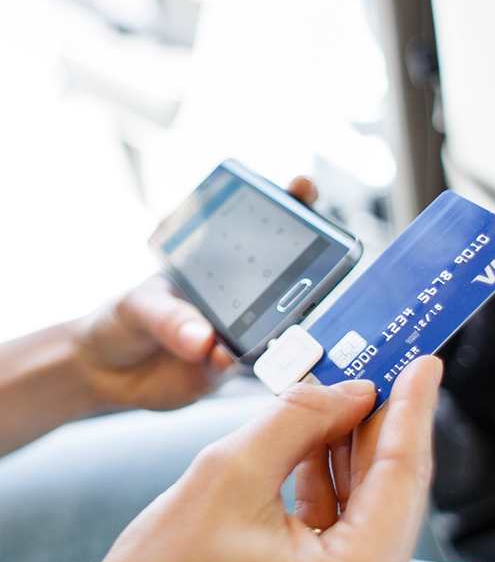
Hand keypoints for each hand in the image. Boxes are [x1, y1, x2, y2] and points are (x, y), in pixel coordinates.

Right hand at [61, 355, 442, 561]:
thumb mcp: (230, 473)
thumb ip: (298, 420)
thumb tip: (349, 391)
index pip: (402, 474)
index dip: (413, 407)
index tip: (423, 365)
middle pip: (391, 486)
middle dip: (384, 419)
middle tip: (384, 368)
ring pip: (368, 499)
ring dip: (355, 440)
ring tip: (346, 392)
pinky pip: (344, 517)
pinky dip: (333, 470)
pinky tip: (321, 433)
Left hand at [75, 177, 317, 409]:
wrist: (102, 373)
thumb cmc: (122, 321)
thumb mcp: (137, 304)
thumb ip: (168, 317)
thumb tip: (203, 339)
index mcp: (217, 267)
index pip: (258, 231)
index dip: (288, 207)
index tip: (303, 188)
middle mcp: (237, 298)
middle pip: (284, 278)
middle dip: (310, 267)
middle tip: (323, 260)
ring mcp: (235, 333)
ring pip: (274, 326)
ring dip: (283, 321)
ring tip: (279, 317)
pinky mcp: (225, 370)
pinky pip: (243, 366)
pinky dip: (239, 361)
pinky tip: (223, 357)